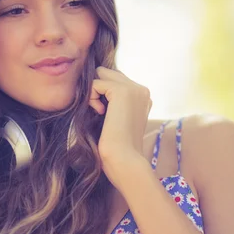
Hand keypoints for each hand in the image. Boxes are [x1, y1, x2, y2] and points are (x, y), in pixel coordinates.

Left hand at [88, 66, 151, 187]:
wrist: (124, 159)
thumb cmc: (117, 147)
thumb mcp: (116, 119)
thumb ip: (111, 102)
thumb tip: (93, 86)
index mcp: (143, 97)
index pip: (115, 80)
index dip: (102, 93)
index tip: (103, 114)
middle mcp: (142, 89)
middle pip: (107, 73)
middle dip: (97, 89)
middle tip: (99, 112)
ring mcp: (134, 88)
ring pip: (101, 74)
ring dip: (94, 92)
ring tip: (99, 112)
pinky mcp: (122, 91)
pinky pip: (96, 83)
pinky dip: (91, 97)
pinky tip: (99, 113)